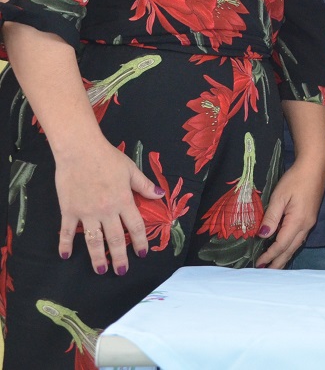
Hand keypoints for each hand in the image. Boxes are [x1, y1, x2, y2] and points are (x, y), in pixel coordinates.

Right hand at [54, 137, 161, 275]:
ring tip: (100, 269)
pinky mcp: (68, 211)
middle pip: (115, 238)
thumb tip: (160, 195)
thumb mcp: (131, 170)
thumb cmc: (108, 158)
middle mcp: (106, 210)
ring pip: (93, 240)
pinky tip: (65, 256)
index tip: (143, 253)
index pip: (135, 226)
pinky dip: (65, 244)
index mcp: (123, 200)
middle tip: (122, 271)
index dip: (140, 241)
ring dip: (97, 257)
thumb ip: (144, 185)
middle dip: (120, 257)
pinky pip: (67, 232)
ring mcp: (86, 212)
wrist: (80, 151)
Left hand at [255, 156, 324, 268]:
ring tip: (273, 266)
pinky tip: (285, 249)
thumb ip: (271, 217)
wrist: (315, 166)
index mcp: (298, 221)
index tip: (258, 264)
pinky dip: (290, 247)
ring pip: (296, 245)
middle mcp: (306, 225)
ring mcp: (310, 222)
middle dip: (278, 262)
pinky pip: (299, 238)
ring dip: (284, 256)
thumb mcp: (280, 195)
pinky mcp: (310, 218)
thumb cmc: (295, 179)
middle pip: (290, 249)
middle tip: (265, 273)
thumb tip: (263, 235)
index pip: (281, 244)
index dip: (270, 255)